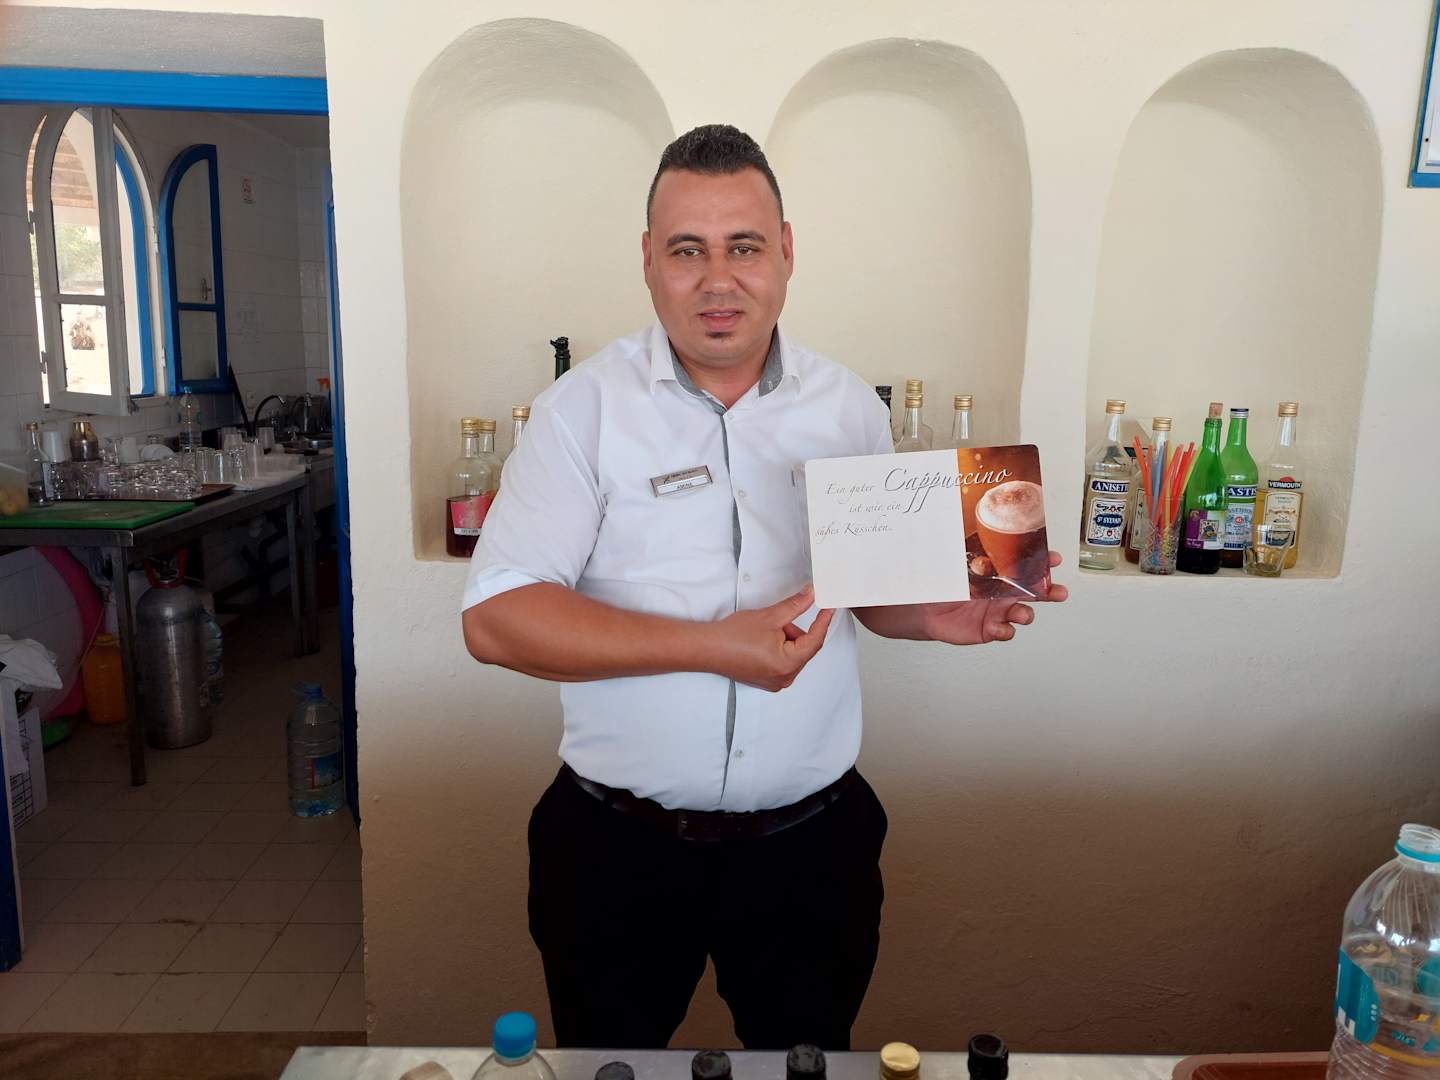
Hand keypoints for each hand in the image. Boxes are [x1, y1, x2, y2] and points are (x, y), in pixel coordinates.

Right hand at [708, 585, 835, 691]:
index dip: (823, 621)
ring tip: (765, 629)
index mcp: (788, 664)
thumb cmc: (732, 636)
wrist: (707, 649)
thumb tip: (811, 596)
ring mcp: (776, 681)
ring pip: (793, 654)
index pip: (815, 640)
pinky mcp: (767, 680)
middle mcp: (785, 677)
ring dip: (786, 638)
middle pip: (803, 648)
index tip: (829, 608)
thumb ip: (795, 606)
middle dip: (795, 630)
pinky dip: (779, 648)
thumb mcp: (770, 616)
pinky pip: (783, 661)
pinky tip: (762, 640)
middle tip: (780, 617)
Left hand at [921, 551, 1068, 644]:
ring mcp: (999, 612)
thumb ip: (966, 551)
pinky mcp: (990, 629)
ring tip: (1021, 613)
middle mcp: (1004, 594)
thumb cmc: (945, 585)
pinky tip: (1000, 627)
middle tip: (1059, 592)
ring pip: (1023, 614)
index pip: (1027, 567)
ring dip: (1026, 613)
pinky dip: (1005, 630)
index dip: (1044, 563)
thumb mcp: (956, 564)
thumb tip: (961, 524)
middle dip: (1051, 593)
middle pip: (1036, 593)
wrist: (928, 610)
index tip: (1054, 558)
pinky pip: (1005, 632)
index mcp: (1001, 575)